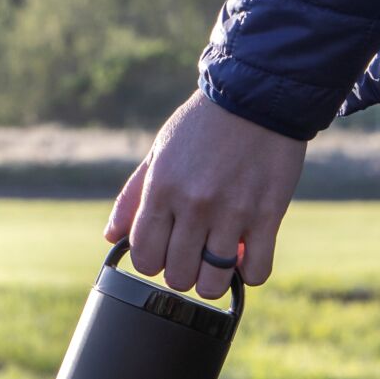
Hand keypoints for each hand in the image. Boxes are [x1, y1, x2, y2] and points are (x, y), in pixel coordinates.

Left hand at [104, 92, 306, 298]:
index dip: (152, 260)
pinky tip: (245, 254)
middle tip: (192, 253)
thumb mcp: (159, 153)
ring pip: (212, 282)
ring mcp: (232, 212)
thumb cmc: (203, 125)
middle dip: (182, 271)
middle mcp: (194, 205)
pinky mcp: (268, 214)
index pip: (144, 257)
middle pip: (177, 276)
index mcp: (162, 189)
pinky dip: (249, 272)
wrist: (257, 95)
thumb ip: (133, 198)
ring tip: (217, 259)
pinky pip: (256, 271)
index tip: (164, 249)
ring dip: (212, 278)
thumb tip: (111, 236)